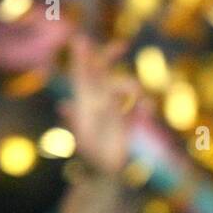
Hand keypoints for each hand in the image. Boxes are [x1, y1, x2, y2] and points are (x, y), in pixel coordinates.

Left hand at [59, 34, 138, 176]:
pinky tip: (147, 110)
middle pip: (103, 72)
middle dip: (110, 56)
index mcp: (85, 102)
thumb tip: (65, 105)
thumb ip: (76, 120)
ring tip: (138, 97)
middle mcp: (99, 102)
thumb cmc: (89, 156)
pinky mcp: (129, 121)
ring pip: (126, 87)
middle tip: (121, 45)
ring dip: (132, 87)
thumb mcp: (80, 137)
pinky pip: (139, 108)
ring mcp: (115, 109)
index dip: (82, 58)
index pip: (82, 76)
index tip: (81, 40)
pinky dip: (145, 107)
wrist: (104, 173)